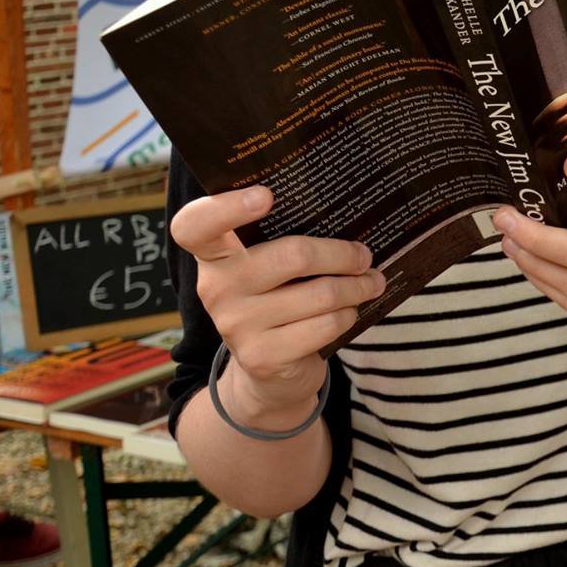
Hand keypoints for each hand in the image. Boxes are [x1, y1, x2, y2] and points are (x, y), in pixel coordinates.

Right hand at [172, 186, 381, 422]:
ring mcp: (235, 324)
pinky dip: (348, 315)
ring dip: (357, 287)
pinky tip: (350, 312)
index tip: (266, 195)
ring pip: (320, 293)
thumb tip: (350, 212)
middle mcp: (216, 287)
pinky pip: (325, 325)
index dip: (224, 207)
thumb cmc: (278, 299)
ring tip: (371, 282)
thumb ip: (288, 238)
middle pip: (293, 256)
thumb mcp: (271, 266)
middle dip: (342, 254)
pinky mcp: (261, 356)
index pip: (195, 226)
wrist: (269, 371)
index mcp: (214, 254)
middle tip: (365, 255)